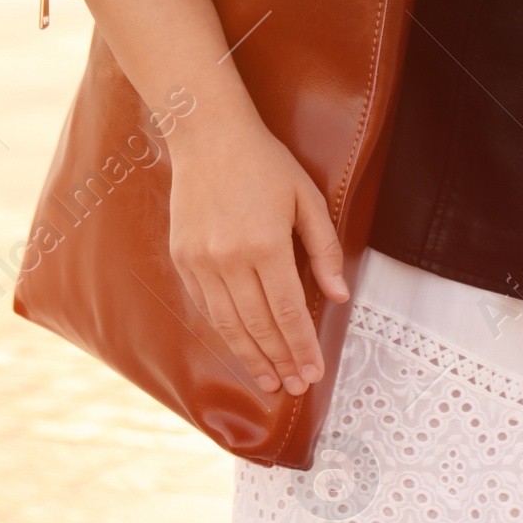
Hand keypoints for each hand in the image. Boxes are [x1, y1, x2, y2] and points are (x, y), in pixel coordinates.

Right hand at [168, 101, 347, 395]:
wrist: (207, 135)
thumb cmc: (265, 163)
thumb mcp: (306, 197)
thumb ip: (323, 249)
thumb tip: (339, 295)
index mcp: (265, 244)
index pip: (287, 310)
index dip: (302, 346)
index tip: (314, 372)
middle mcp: (229, 259)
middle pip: (257, 325)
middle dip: (279, 360)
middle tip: (296, 386)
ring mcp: (201, 261)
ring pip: (228, 324)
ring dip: (250, 356)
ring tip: (270, 380)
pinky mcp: (183, 258)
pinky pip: (206, 307)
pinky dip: (224, 332)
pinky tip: (240, 346)